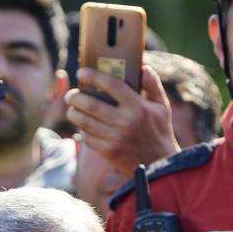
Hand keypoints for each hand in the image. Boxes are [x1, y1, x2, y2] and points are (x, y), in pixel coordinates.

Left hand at [65, 65, 179, 175]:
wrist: (159, 164)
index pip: (111, 85)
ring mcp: (115, 138)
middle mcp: (125, 121)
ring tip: (72, 109)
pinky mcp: (109, 152)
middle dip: (75, 97)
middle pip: (90, 104)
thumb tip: (142, 67)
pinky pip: (87, 137)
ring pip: (84, 122)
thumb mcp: (161, 107)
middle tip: (71, 95)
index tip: (81, 72)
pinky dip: (82, 130)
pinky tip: (83, 125)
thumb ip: (152, 85)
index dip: (93, 76)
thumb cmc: (159, 131)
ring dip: (73, 113)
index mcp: (138, 106)